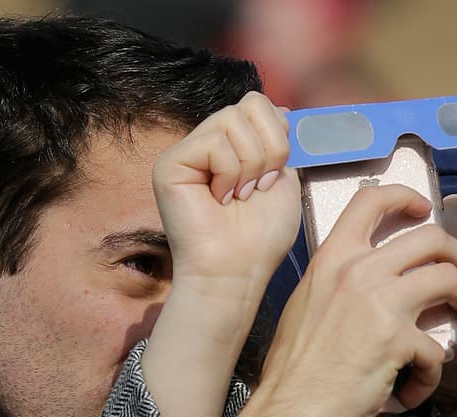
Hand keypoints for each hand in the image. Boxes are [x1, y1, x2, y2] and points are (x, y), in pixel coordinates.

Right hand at [152, 91, 300, 306]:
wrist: (237, 272)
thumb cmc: (260, 237)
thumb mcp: (286, 181)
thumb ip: (282, 142)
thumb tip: (282, 110)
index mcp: (235, 145)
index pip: (263, 105)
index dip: (279, 136)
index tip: (274, 177)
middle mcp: (209, 142)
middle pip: (252, 104)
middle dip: (269, 149)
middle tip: (258, 188)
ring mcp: (188, 151)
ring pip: (233, 119)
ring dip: (249, 164)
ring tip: (237, 197)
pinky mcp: (170, 163)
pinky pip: (213, 142)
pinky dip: (227, 172)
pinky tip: (218, 199)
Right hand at [234, 184, 456, 416]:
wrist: (287, 413)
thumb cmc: (294, 371)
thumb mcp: (311, 310)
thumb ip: (354, 295)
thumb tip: (405, 304)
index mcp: (331, 259)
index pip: (372, 200)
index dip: (407, 198)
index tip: (426, 211)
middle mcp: (357, 270)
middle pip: (433, 238)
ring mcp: (379, 302)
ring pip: (452, 280)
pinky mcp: (396, 340)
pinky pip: (439, 348)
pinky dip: (433, 374)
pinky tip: (414, 390)